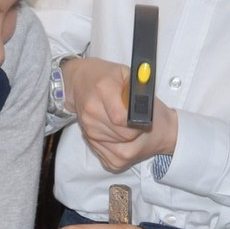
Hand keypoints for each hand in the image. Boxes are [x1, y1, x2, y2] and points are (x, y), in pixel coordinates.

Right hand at [62, 57, 176, 169]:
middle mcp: (91, 111)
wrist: (81, 81)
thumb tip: (148, 106)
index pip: (122, 118)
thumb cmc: (108, 77)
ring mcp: (87, 128)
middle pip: (123, 135)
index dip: (137, 122)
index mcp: (103, 89)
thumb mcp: (127, 75)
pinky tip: (118, 131)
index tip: (142, 118)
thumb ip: (139, 89)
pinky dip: (119, 145)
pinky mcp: (88, 140)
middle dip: (135, 131)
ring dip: (127, 138)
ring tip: (125, 123)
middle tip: (136, 120)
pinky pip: (111, 154)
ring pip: (119, 146)